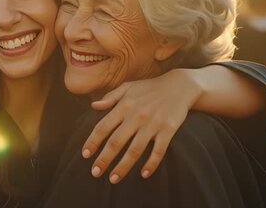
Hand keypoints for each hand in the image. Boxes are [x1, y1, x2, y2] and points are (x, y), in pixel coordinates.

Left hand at [82, 70, 200, 182]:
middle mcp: (136, 115)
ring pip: (135, 150)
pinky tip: (144, 174)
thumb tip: (93, 105)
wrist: (180, 86)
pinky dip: (152, 163)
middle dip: (104, 159)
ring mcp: (153, 123)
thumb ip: (110, 97)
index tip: (85, 155)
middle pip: (116, 142)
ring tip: (113, 179)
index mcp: (124, 106)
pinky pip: (159, 150)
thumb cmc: (150, 88)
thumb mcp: (128, 87)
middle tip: (95, 173)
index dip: (92, 141)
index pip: (103, 126)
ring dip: (123, 166)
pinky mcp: (168, 129)